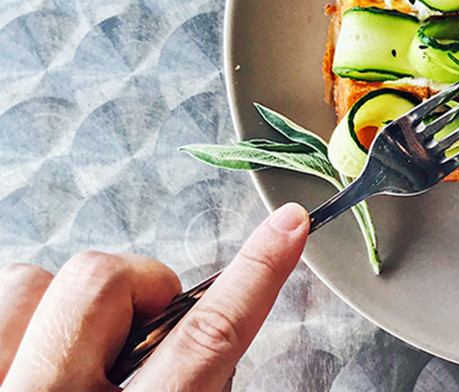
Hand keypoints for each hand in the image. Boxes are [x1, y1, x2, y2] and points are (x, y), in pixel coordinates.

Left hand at [0, 202, 308, 391]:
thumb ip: (191, 383)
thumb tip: (197, 331)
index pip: (210, 337)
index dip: (256, 272)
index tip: (287, 227)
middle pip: (104, 281)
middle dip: (131, 292)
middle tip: (132, 342)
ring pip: (28, 281)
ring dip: (53, 312)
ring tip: (58, 364)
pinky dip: (10, 321)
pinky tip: (19, 360)